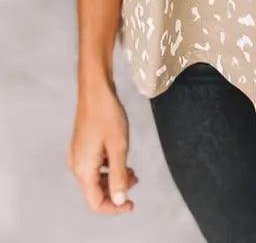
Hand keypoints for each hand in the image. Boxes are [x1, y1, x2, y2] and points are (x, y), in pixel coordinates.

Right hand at [67, 83, 138, 213]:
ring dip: (113, 178)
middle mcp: (77, 165)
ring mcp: (78, 154)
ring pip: (95, 178)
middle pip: (95, 192)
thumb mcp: (118, 147)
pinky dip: (109, 167)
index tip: (132, 204)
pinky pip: (95, 165)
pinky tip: (121, 157)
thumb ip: (118, 176)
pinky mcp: (82, 145)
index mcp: (83, 169)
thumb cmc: (107, 115)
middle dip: (116, 191)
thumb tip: (120, 200)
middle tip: (136, 181)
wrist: (95, 90)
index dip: (114, 208)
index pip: (96, 202)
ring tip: (132, 170)